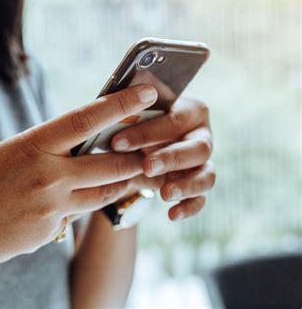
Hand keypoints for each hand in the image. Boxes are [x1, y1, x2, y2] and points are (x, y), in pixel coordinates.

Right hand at [0, 84, 158, 275]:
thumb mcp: (6, 154)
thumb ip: (42, 151)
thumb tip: (73, 147)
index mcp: (31, 146)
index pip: (86, 119)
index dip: (121, 103)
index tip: (147, 92)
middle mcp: (47, 177)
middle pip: (110, 164)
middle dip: (135, 156)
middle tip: (151, 148)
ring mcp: (50, 208)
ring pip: (103, 193)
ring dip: (118, 183)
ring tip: (128, 174)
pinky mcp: (49, 233)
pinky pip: (75, 216)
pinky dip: (77, 206)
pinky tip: (60, 204)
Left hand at [110, 97, 214, 220]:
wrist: (134, 147)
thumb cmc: (133, 121)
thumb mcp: (129, 110)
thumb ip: (127, 105)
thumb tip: (112, 104)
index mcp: (189, 110)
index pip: (174, 120)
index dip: (147, 132)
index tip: (116, 143)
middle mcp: (201, 136)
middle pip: (198, 148)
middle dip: (171, 158)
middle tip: (146, 166)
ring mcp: (202, 163)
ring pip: (207, 175)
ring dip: (187, 185)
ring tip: (164, 193)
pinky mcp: (197, 185)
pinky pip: (201, 199)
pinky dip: (189, 207)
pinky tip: (172, 214)